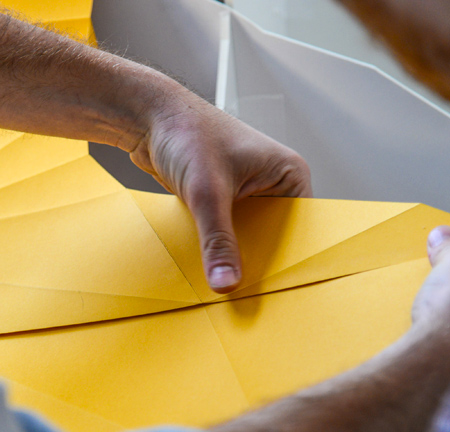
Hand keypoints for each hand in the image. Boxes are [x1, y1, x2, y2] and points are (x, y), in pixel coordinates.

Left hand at [130, 95, 311, 292]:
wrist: (147, 118)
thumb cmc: (186, 131)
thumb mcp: (207, 192)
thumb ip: (218, 241)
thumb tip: (227, 282)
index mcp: (289, 175)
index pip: (301, 230)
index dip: (289, 261)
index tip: (276, 290)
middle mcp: (273, 185)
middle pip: (275, 240)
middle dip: (259, 264)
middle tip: (248, 296)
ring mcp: (248, 194)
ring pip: (248, 240)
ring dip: (234, 258)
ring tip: (228, 287)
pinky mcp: (224, 202)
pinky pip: (226, 236)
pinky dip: (216, 250)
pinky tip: (209, 270)